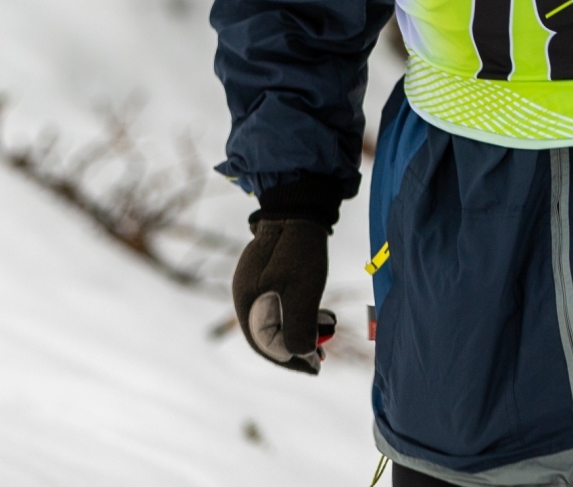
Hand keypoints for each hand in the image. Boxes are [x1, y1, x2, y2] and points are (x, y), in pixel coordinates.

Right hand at [231, 217, 336, 373]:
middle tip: (322, 357)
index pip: (265, 346)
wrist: (299, 204)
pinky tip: (319, 312)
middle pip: (268, 335)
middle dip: (296, 348)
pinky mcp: (267, 273)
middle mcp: (246, 295)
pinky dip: (298, 313)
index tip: (316, 368)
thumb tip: (302, 357)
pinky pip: (279, 304)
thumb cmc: (300, 249)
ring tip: (327, 331)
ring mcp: (255, 282)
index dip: (291, 361)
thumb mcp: (302, 293)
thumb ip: (298, 329)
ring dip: (300, 331)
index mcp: (247, 302)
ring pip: (275, 319)